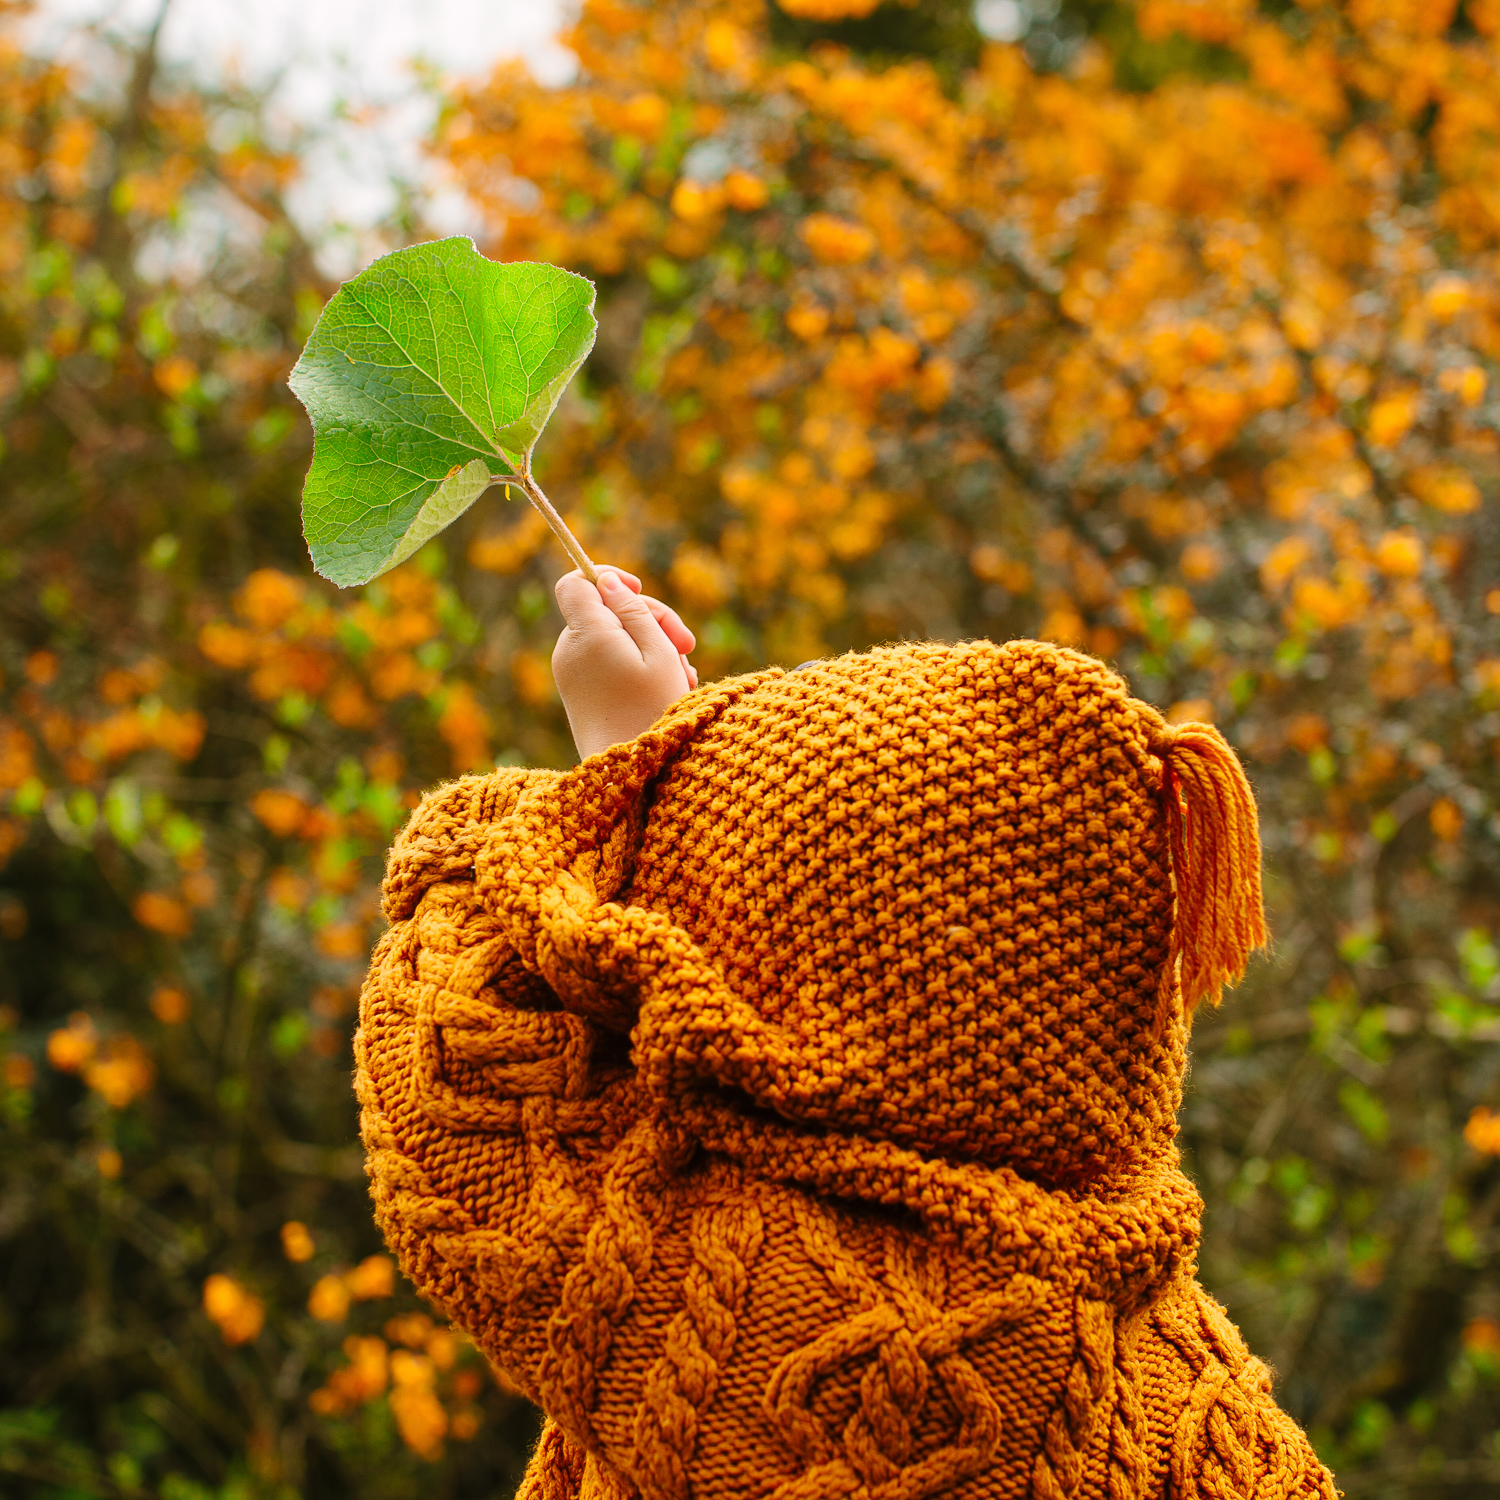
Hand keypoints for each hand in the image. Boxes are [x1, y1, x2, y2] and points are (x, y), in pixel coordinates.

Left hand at [552, 567, 697, 759]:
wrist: (631, 774)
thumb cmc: (653, 711)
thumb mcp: (658, 652)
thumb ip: (633, 610)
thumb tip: (607, 582)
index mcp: (586, 635)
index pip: (575, 583)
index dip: (606, 577)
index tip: (638, 589)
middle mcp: (570, 652)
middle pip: (606, 611)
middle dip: (649, 620)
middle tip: (688, 645)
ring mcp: (572, 675)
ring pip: (614, 640)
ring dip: (652, 649)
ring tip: (682, 677)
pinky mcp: (580, 695)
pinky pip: (608, 664)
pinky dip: (637, 668)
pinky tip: (669, 688)